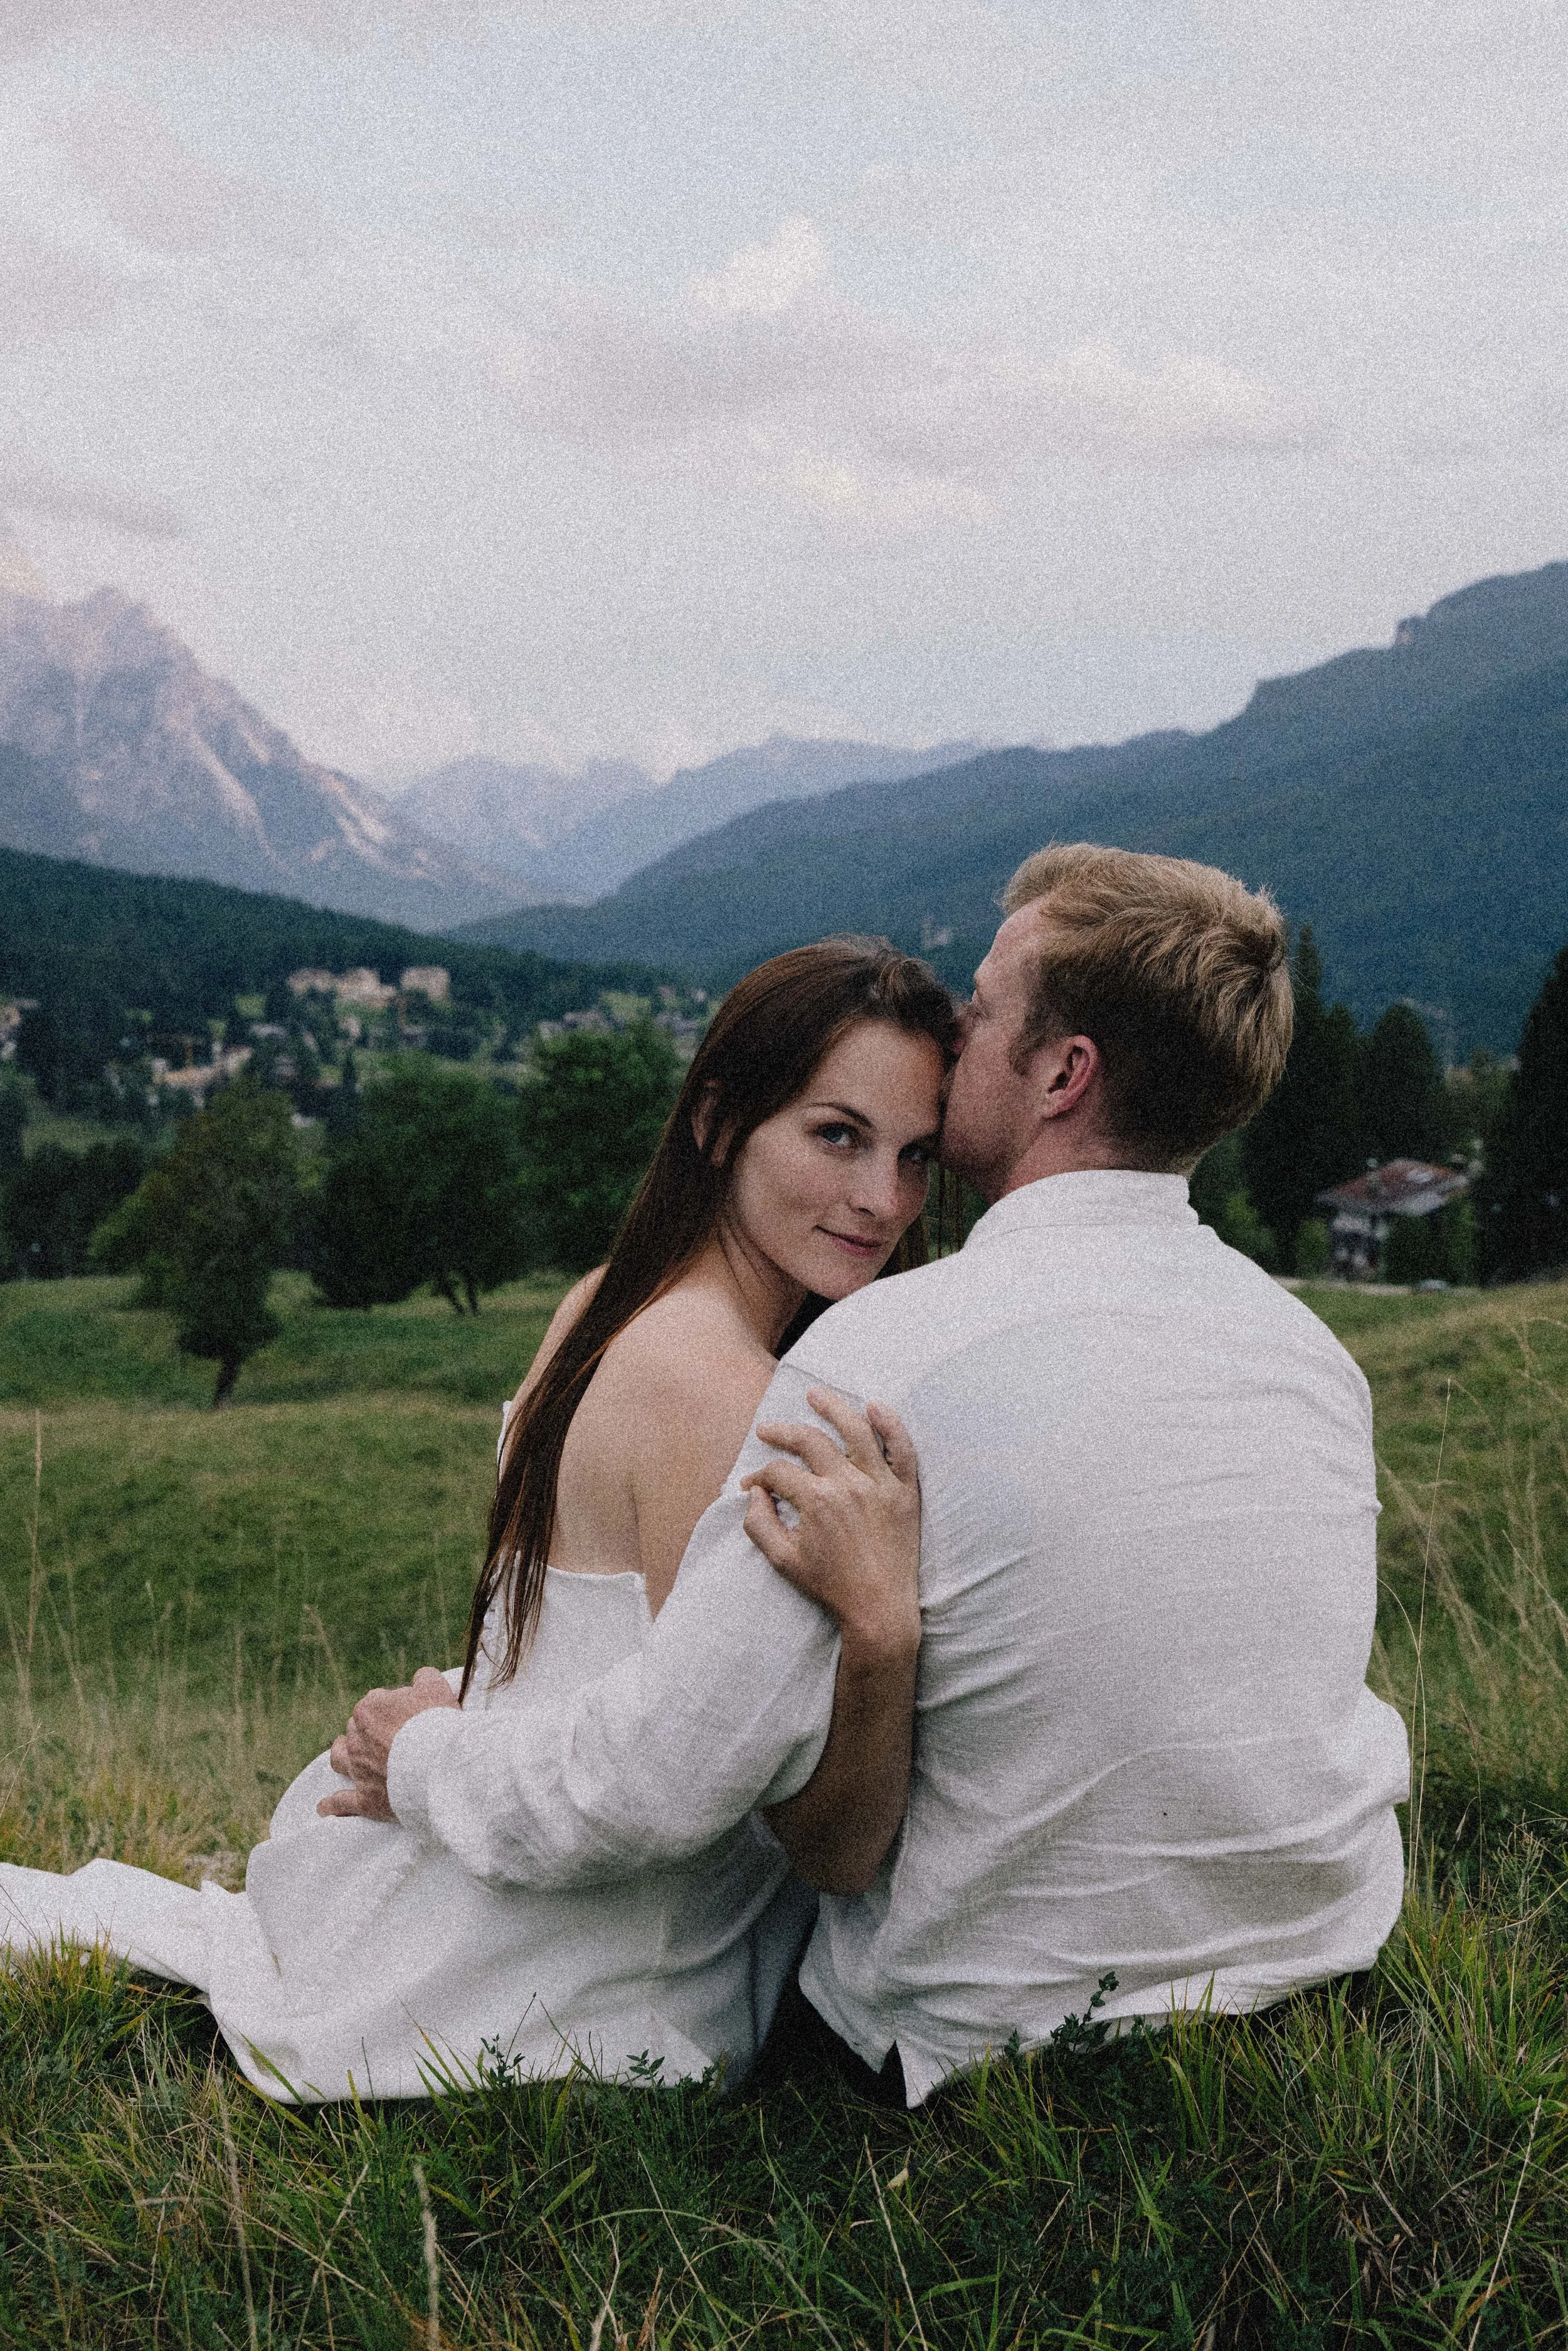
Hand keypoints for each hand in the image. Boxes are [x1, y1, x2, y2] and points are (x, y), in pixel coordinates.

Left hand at [316, 1667, 458, 1820]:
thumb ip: (424, 1678)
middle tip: (396, 1734)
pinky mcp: (366, 1798)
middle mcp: (357, 1738)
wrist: (438, 1766)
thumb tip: (418, 1679)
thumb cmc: (437, 1724)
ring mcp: (359, 1769)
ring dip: (341, 1753)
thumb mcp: (435, 1688)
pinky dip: (332, 1806)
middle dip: (371, 1728)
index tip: (412, 1714)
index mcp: (369, 1708)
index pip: (377, 1701)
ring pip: (339, 1757)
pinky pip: (342, 1802)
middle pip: (358, 1727)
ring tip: (346, 1753)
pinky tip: (323, 1808)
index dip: (395, 1706)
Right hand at [740, 1388, 921, 1662]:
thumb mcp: (782, 1560)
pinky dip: (891, 1425)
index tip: (751, 1486)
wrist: (879, 1608)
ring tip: (814, 1395)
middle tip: (766, 1430)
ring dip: (833, 1407)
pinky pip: (903, 1449)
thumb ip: (759, 1523)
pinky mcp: (905, 1491)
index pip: (779, 1471)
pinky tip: (875, 1406)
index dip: (758, 1476)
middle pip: (810, 1441)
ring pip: (856, 1430)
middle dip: (781, 1433)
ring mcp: (880, 1484)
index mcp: (816, 1500)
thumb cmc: (830, 1586)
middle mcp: (847, 1484)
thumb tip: (753, 1493)